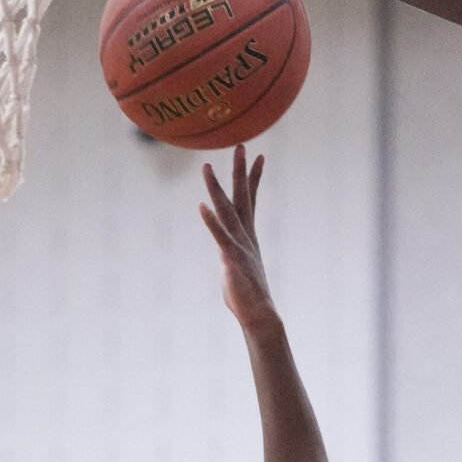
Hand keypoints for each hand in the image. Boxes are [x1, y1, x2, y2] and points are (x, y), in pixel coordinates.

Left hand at [199, 144, 276, 335]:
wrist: (259, 315)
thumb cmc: (247, 299)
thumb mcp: (236, 272)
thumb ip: (230, 259)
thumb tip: (228, 262)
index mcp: (248, 237)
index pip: (250, 201)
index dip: (253, 178)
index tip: (258, 156)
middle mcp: (245, 236)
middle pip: (242, 197)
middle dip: (241, 170)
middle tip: (241, 145)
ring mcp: (239, 246)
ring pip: (227, 211)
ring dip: (216, 189)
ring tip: (206, 167)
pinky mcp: (231, 258)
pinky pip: (220, 236)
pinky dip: (211, 221)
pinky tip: (201, 206)